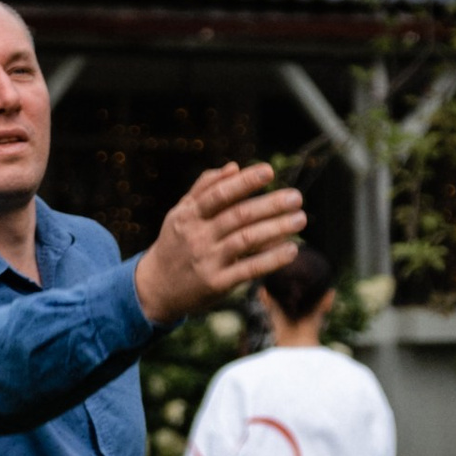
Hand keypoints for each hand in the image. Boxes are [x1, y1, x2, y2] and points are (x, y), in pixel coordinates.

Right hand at [133, 162, 306, 325]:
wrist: (156, 288)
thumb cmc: (175, 244)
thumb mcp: (180, 214)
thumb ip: (204, 189)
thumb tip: (233, 167)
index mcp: (188, 215)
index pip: (219, 194)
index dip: (245, 182)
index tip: (269, 171)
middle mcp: (197, 236)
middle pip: (238, 216)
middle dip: (270, 205)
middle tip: (296, 197)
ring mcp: (207, 261)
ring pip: (246, 240)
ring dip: (276, 229)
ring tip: (300, 219)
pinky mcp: (216, 284)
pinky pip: (248, 269)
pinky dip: (271, 259)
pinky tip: (291, 250)